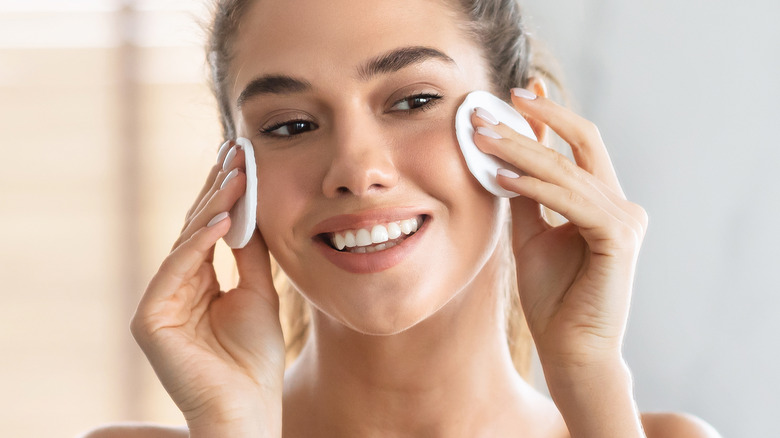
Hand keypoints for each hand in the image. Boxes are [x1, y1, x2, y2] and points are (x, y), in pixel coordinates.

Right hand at [130, 141, 284, 435]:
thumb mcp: (258, 293)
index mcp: (198, 283)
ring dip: (213, 207)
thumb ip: (249, 256)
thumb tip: (248, 212)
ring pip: (186, 243)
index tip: (242, 159)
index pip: (210, 230)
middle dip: (218, 190)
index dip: (225, 195)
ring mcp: (160, 302)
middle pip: (196, 229)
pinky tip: (223, 219)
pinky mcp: (150, 319)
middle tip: (236, 152)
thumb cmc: (255, 358)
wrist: (249, 408)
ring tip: (236, 175)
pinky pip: (176, 271)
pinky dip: (199, 244)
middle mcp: (175, 288)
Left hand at [471, 90, 647, 370]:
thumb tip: (506, 159)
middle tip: (497, 101)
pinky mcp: (618, 237)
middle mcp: (621, 205)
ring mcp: (624, 220)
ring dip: (522, 151)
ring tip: (482, 137)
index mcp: (603, 203)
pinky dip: (535, 187)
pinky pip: (571, 200)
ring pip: (568, 171)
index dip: (552, 117)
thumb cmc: (553, 298)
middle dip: (540, 118)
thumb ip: (527, 197)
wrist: (570, 349)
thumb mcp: (532, 235)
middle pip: (581, 144)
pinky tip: (503, 177)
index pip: (579, 147)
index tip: (521, 92)